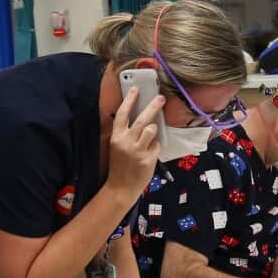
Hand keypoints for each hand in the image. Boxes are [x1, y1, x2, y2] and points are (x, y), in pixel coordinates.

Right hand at [105, 87, 164, 203]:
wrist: (120, 187)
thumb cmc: (120, 165)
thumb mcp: (117, 146)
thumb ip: (126, 133)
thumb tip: (141, 117)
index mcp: (116, 137)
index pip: (122, 114)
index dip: (129, 100)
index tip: (135, 89)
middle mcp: (126, 142)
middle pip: (142, 119)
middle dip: (153, 106)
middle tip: (161, 98)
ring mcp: (137, 151)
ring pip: (151, 129)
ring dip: (153, 130)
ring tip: (150, 136)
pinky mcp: (148, 159)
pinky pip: (157, 145)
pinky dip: (155, 147)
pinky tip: (149, 153)